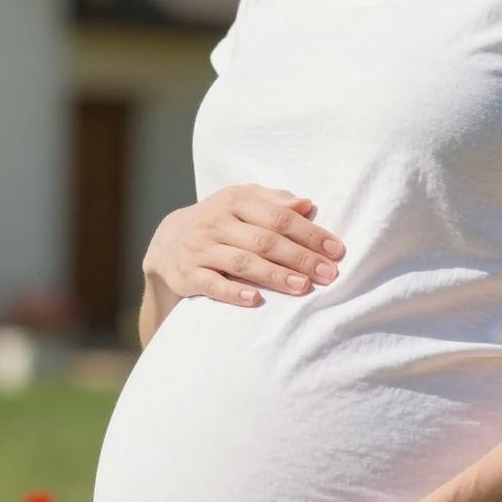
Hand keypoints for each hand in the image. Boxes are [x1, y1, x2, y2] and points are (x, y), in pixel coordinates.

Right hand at [144, 186, 345, 308]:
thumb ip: (273, 201)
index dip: (309, 233)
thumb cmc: (219, 220)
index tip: (336, 251)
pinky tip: (256, 300)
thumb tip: (307, 204)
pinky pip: (212, 285)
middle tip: (328, 274)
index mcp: (234, 201)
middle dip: (300, 257)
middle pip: (264, 240)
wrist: (166, 242)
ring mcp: (201, 250)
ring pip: (242, 262)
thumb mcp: (240, 202)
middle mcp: (217, 223)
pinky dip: (234, 293)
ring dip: (275, 275)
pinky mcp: (188, 276)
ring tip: (303, 286)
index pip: (278, 217)